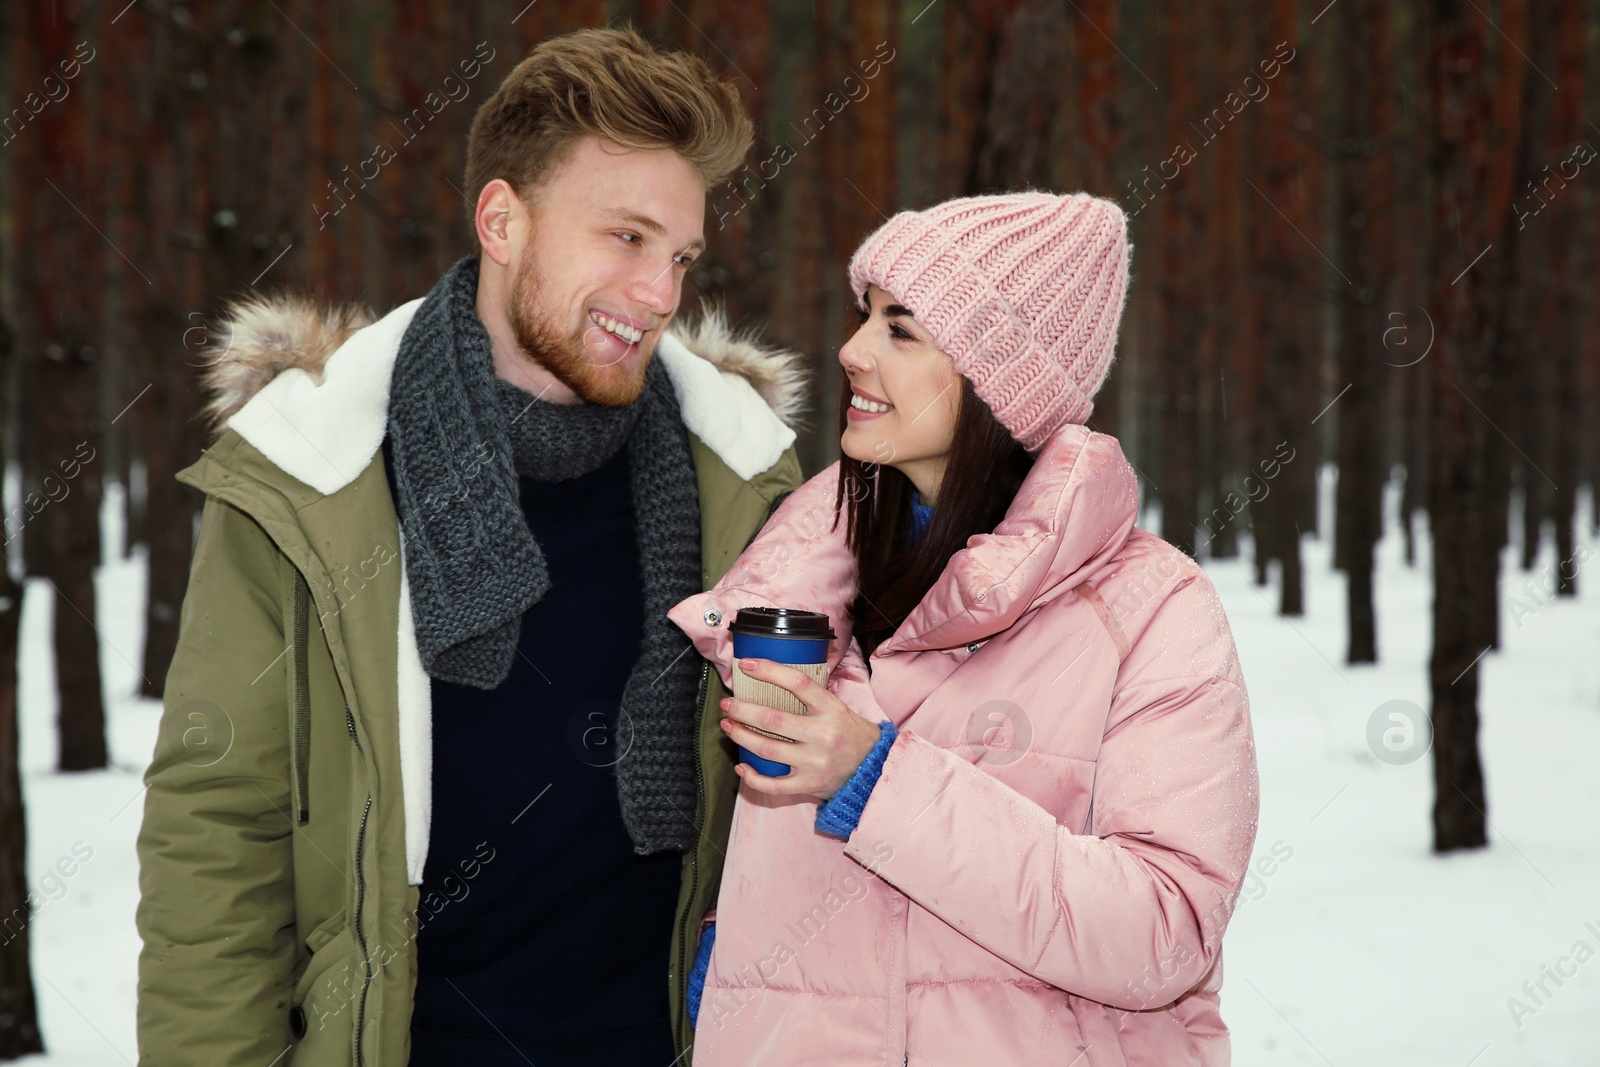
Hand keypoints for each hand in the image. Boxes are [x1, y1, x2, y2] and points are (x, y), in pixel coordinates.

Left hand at [720, 657, 882, 800]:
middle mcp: (823, 735)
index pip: (798, 683)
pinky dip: (752, 778)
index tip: (747, 665)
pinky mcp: (809, 785)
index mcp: (832, 709)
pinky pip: (773, 785)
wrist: (874, 770)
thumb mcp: (839, 708)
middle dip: (742, 710)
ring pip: (766, 749)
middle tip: (728, 704)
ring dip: (741, 736)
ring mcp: (815, 762)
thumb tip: (773, 679)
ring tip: (728, 726)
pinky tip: (741, 767)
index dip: (769, 671)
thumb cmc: (852, 734)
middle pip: (772, 719)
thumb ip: (812, 698)